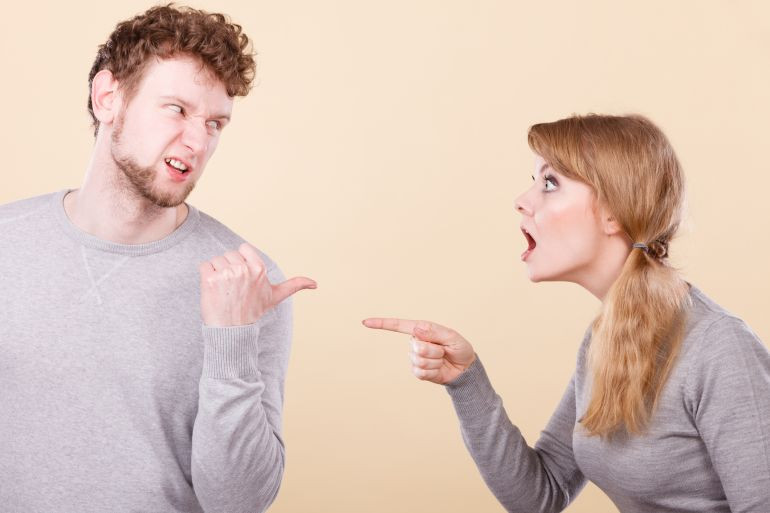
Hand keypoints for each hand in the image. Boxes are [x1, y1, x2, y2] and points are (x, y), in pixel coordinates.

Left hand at [200, 242, 315, 326]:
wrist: (232, 330)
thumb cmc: (253, 311)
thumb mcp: (275, 296)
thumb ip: (294, 285)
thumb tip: (315, 284)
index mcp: (259, 268)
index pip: (243, 249)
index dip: (241, 262)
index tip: (243, 278)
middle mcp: (244, 269)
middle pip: (229, 255)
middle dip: (229, 268)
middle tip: (233, 288)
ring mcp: (226, 274)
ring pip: (216, 260)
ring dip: (216, 273)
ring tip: (224, 290)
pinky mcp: (210, 279)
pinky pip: (204, 265)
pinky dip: (205, 276)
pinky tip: (213, 290)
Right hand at [362, 318, 475, 383]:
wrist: (464, 369)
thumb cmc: (459, 348)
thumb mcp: (451, 337)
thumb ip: (434, 332)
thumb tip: (416, 329)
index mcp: (421, 330)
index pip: (399, 326)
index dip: (382, 324)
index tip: (365, 322)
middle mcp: (415, 342)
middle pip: (417, 347)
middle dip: (434, 350)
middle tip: (444, 350)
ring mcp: (415, 357)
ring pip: (420, 360)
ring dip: (435, 361)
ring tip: (442, 358)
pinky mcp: (418, 371)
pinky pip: (421, 372)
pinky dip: (433, 371)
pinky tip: (438, 368)